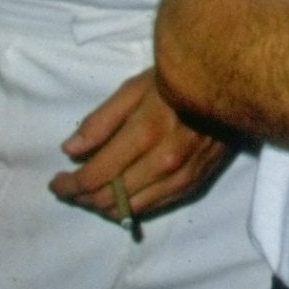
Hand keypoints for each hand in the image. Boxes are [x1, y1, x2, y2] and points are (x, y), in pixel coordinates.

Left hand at [50, 66, 228, 222]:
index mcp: (145, 133)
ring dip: (104, 207)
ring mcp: (182, 176)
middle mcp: (164, 162)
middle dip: (82, 198)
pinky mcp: (196, 183)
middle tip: (69, 189)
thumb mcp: (136, 87)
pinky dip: (132, 207)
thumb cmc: (178, 79)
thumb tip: (69, 150)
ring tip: (92, 195)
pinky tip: (122, 196)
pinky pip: (155, 207)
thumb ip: (101, 120)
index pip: (95, 176)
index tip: (55, 182)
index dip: (69, 184)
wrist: (232, 83)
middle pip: (110, 198)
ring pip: (131, 209)